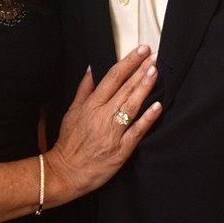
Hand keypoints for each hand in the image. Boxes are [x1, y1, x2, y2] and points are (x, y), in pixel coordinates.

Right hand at [44, 47, 160, 204]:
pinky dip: (147, 118)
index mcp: (91, 105)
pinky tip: (157, 106)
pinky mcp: (121, 150)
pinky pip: (136, 131)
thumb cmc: (69, 142)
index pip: (112, 77)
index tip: (141, 50)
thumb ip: (84, 89)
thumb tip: (91, 68)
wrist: (65, 172)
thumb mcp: (72, 111)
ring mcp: (113, 133)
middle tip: (155, 55)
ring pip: (131, 105)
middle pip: (125, 88)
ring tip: (155, 72)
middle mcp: (102, 116)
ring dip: (144, 87)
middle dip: (141, 69)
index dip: (128, 62)